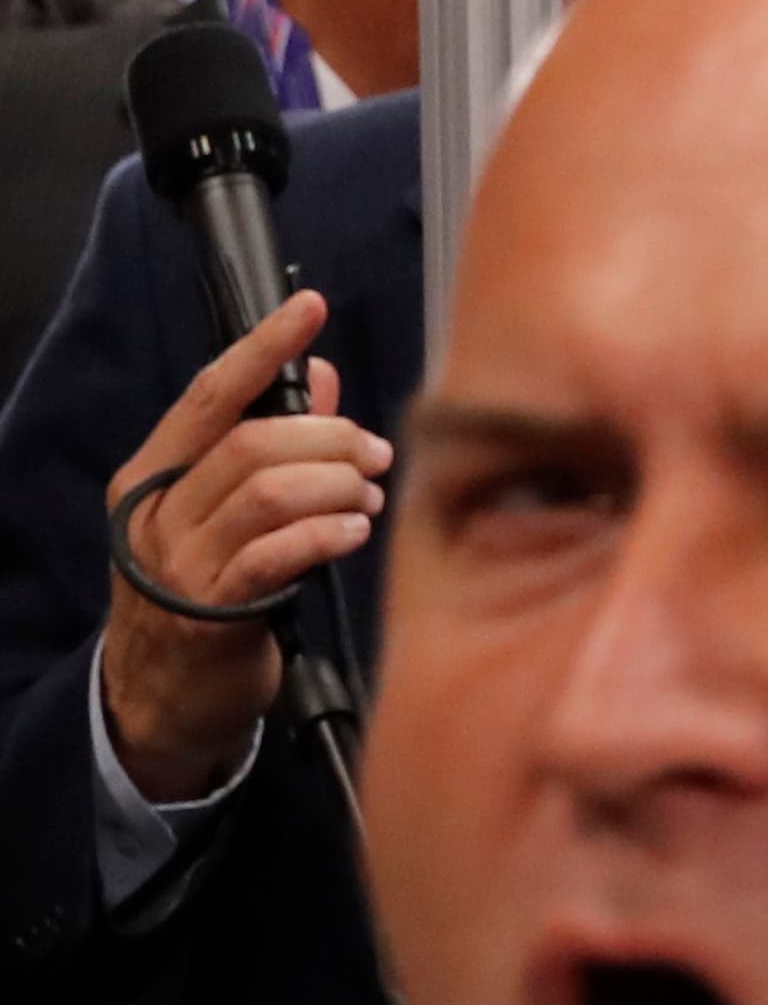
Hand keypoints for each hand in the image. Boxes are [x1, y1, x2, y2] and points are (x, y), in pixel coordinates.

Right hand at [96, 293, 391, 807]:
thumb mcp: (228, 512)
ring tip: (368, 493)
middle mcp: (159, 512)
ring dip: (336, 483)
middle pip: (251, 442)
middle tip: (375, 451)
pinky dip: (326, 532)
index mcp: (156, 474)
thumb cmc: (208, 591)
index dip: (262, 348)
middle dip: (328, 436)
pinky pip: (277, 554)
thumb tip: (320, 376)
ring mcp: (181, 563)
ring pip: (268, 492)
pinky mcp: (213, 612)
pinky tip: (353, 530)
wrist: (165, 697)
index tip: (308, 307)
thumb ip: (271, 441)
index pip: (211, 395)